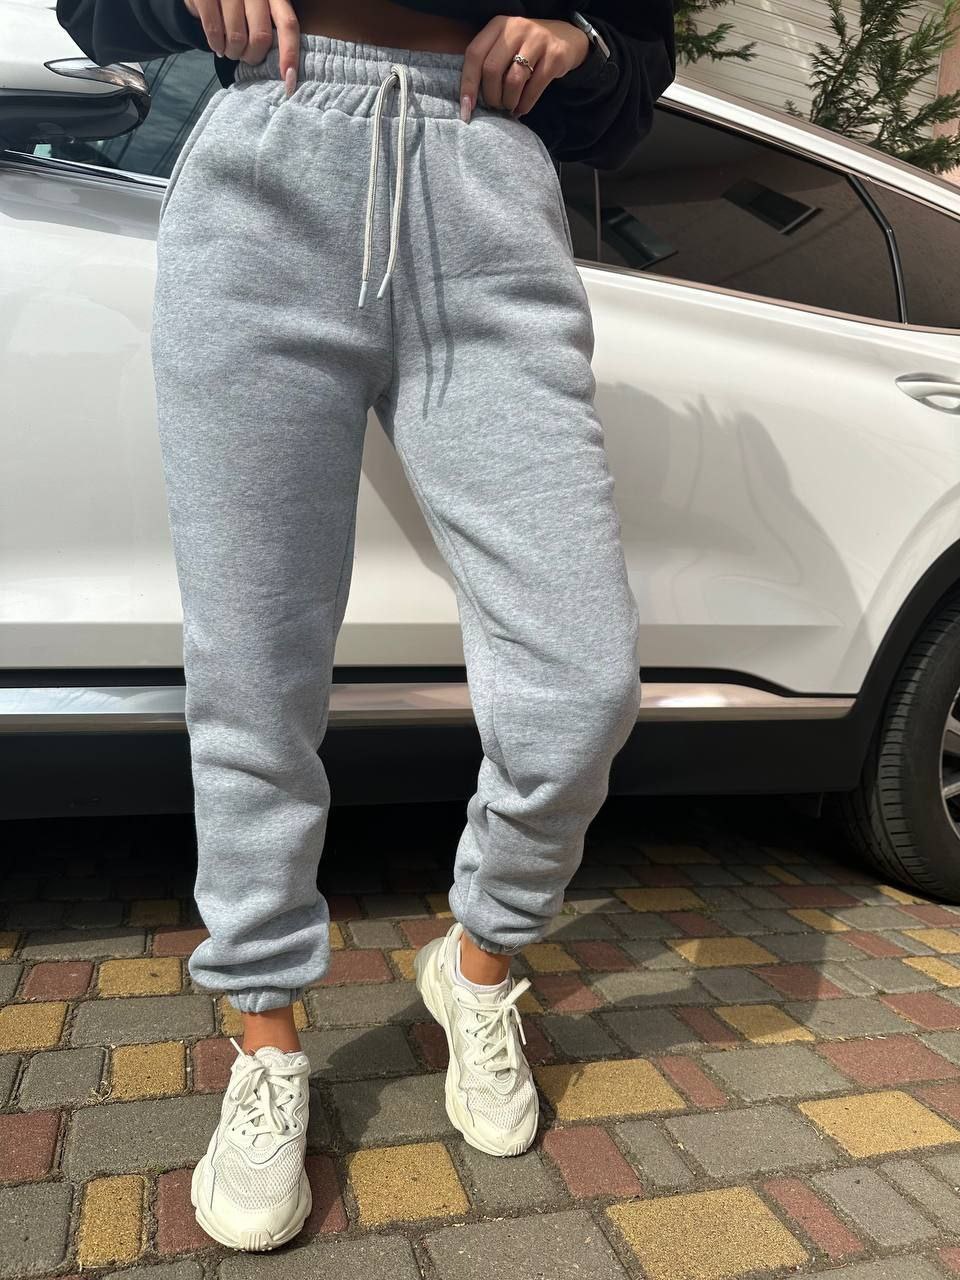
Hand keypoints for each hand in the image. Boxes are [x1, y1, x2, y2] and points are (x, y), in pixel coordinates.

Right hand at [184, 0, 300, 94]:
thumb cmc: (237, 7)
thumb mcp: (259, 12)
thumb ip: (271, 30)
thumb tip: (285, 70)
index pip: (287, 24)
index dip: (289, 53)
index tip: (288, 80)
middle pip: (261, 37)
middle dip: (253, 56)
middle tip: (245, 56)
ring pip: (237, 37)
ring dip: (233, 53)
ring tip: (229, 49)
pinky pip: (214, 30)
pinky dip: (216, 45)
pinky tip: (217, 46)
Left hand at [459, 17, 589, 122]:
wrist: (566, 38)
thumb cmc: (526, 48)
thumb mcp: (505, 45)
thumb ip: (488, 62)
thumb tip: (470, 101)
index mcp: (498, 25)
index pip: (474, 54)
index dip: (468, 84)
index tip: (466, 109)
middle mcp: (516, 28)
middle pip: (492, 70)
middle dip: (491, 96)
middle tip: (496, 106)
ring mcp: (537, 40)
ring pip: (513, 81)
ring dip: (508, 102)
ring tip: (509, 106)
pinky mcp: (554, 56)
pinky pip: (533, 89)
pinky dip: (524, 105)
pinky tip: (521, 108)